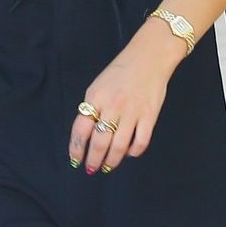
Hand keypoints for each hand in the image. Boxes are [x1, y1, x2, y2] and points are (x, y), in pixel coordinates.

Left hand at [68, 24, 182, 174]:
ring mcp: (132, 112)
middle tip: (91, 169)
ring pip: (119, 146)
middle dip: (93, 160)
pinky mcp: (150, 116)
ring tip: (107, 167)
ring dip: (111, 161)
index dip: (76, 148)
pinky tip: (129, 153)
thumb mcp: (98, 86)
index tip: (75, 159)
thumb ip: (92, 107)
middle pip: (99, 142)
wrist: (149, 57)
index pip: (80, 130)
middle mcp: (112, 107)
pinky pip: (140, 142)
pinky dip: (134, 152)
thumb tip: (86, 134)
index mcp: (95, 98)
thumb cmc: (121, 71)